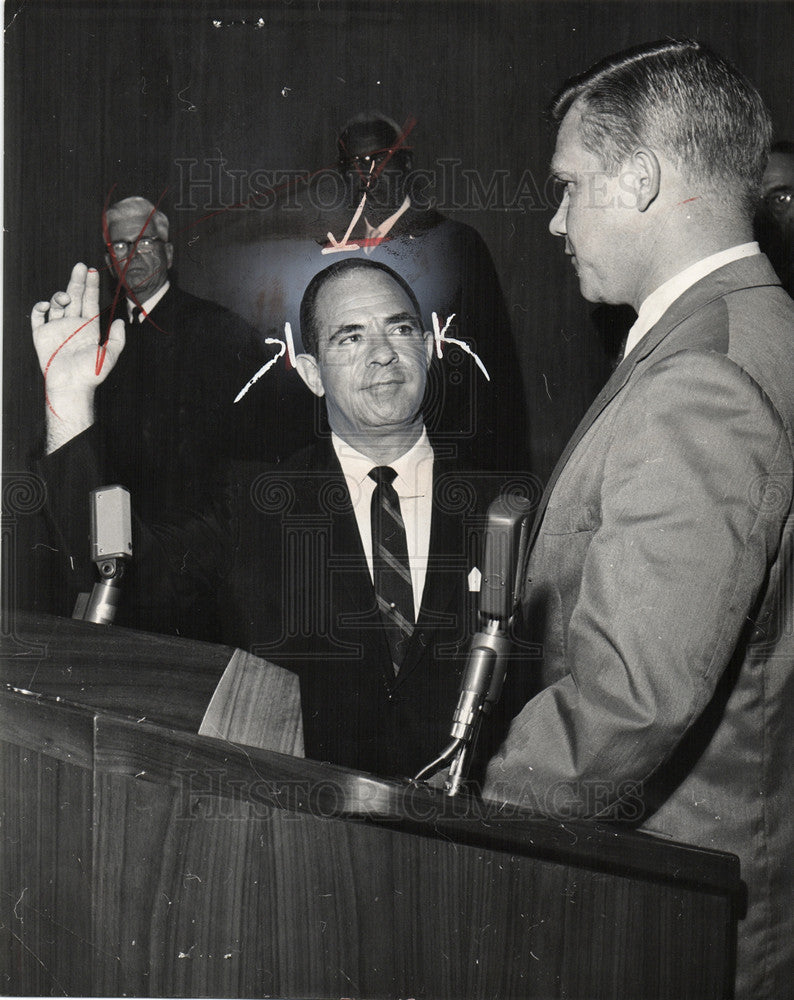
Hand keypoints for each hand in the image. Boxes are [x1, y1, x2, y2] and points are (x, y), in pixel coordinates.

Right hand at [31, 263, 124, 451]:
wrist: (70, 386)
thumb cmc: (90, 374)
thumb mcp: (109, 356)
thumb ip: (118, 339)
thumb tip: (121, 322)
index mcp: (88, 328)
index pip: (89, 302)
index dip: (91, 286)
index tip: (92, 271)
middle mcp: (72, 325)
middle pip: (74, 297)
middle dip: (77, 281)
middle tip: (80, 267)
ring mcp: (56, 328)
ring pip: (56, 304)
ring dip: (60, 296)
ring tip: (64, 297)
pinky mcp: (42, 335)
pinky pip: (38, 317)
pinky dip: (40, 308)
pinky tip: (47, 306)